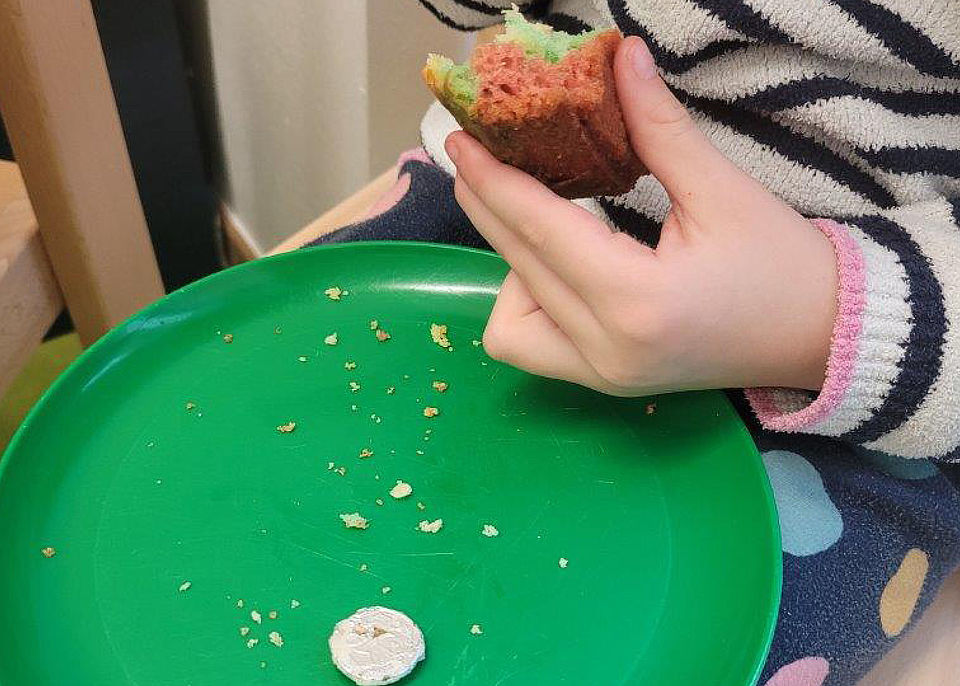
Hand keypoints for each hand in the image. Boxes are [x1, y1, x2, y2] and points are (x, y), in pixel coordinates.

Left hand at [445, 36, 837, 395]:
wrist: (820, 337)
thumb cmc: (782, 264)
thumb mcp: (722, 190)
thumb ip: (658, 127)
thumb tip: (620, 57)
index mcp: (636, 302)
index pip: (540, 230)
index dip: (494, 179)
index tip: (460, 140)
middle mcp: (605, 349)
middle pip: (516, 267)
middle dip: (487, 207)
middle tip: (475, 159)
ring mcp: (600, 377)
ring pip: (508, 322)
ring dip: (510, 265)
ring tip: (541, 222)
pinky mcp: (603, 385)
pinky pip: (530, 347)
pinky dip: (526, 304)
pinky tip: (556, 271)